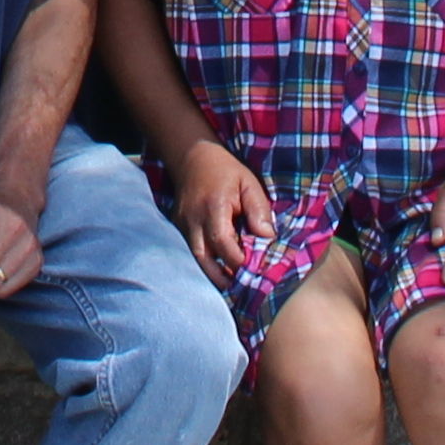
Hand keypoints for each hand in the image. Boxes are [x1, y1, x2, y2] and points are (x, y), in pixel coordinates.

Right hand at [166, 139, 273, 280]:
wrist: (193, 157)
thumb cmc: (226, 170)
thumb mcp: (248, 183)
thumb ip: (259, 209)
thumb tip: (267, 237)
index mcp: (213, 208)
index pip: (224, 244)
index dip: (239, 262)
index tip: (255, 270)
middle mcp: (193, 220)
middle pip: (204, 259)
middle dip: (223, 277)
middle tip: (241, 287)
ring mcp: (182, 225)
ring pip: (194, 260)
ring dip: (212, 274)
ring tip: (231, 283)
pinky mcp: (177, 227)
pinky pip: (189, 252)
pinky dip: (203, 263)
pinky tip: (218, 269)